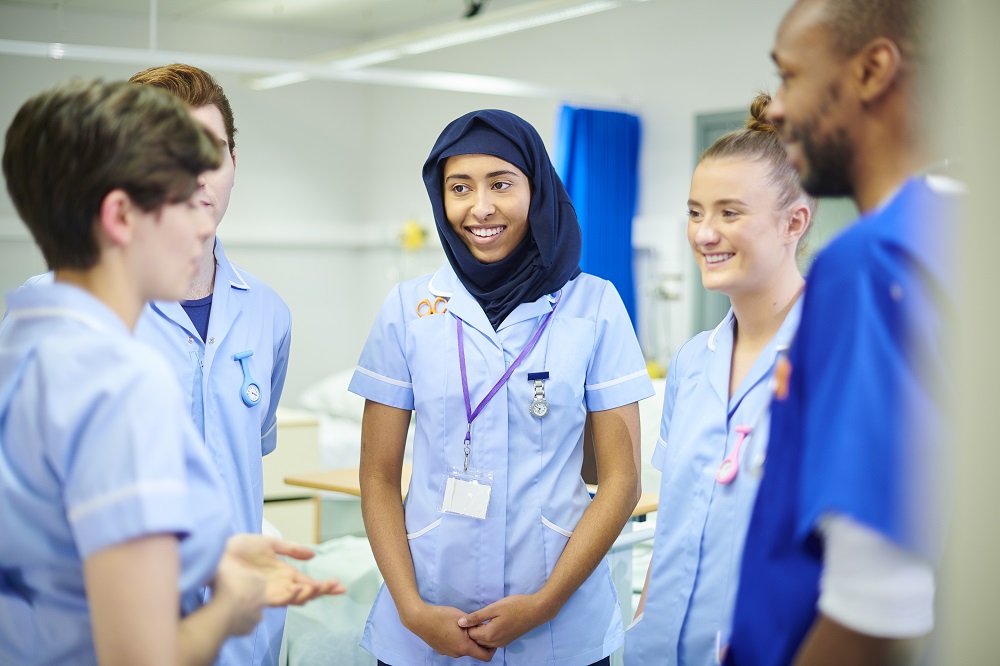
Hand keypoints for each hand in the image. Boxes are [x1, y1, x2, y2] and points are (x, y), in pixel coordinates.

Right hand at [211, 552, 266, 635]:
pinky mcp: (249, 629)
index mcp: (260, 581)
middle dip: (244, 595)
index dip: (242, 580)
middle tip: (229, 595)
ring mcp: (257, 615)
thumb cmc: (225, 582)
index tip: (231, 581)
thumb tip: (221, 554)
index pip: (254, 579)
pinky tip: (226, 619)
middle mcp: (263, 598)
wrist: (224, 608)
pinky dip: (237, 623)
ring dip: (242, 610)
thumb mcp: (224, 562)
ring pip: (251, 611)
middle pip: (254, 595)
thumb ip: (226, 559)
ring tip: (227, 609)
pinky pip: (243, 625)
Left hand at [223, 534, 346, 605]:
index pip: (308, 582)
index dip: (324, 585)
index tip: (340, 586)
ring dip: (310, 593)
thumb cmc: (240, 548)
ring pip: (296, 598)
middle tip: (337, 587)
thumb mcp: (271, 544)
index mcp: (284, 574)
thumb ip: (292, 549)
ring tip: (320, 586)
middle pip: (306, 592)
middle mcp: (280, 585)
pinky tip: (300, 589)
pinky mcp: (260, 594)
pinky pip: (280, 599)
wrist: (219, 552)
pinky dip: (292, 595)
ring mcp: (271, 591)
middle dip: (322, 591)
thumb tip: (313, 554)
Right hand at [402, 602, 496, 660]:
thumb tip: (484, 629)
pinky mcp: (440, 649)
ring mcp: (447, 652)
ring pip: (463, 648)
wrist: (420, 619)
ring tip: (462, 626)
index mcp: (464, 647)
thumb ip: (475, 625)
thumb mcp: (463, 618)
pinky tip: (451, 629)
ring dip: (466, 640)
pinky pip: (453, 647)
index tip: (491, 638)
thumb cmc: (442, 617)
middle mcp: (457, 653)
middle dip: (477, 641)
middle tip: (476, 627)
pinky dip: (456, 640)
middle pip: (473, 651)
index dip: (491, 649)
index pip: (485, 657)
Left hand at [459, 594, 551, 648]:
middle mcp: (495, 642)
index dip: (467, 624)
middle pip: (476, 640)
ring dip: (480, 632)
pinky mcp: (507, 641)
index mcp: (490, 634)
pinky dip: (487, 635)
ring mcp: (502, 643)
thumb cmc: (515, 606)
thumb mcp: (494, 608)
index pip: (470, 634)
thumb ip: (476, 616)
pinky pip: (492, 642)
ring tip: (483, 618)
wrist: (536, 611)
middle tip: (476, 615)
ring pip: (484, 642)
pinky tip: (491, 623)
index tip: (471, 614)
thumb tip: (460, 622)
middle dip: (472, 630)